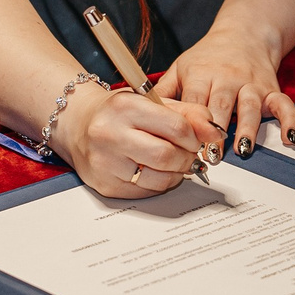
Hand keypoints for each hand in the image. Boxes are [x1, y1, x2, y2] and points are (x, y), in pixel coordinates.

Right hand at [59, 82, 223, 199]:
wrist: (78, 123)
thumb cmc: (120, 112)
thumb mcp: (153, 102)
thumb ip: (189, 114)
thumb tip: (216, 133)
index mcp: (125, 107)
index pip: (176, 127)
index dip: (194, 137)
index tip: (195, 140)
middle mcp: (110, 134)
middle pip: (167, 156)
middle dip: (187, 158)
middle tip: (189, 155)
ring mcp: (104, 162)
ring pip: (159, 179)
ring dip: (176, 174)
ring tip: (174, 163)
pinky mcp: (104, 185)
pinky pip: (145, 192)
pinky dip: (158, 184)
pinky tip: (154, 171)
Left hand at [157, 21, 294, 156]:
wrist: (244, 34)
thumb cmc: (207, 58)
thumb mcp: (180, 68)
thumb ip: (163, 93)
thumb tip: (139, 115)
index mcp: (201, 74)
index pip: (194, 101)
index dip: (191, 123)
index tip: (186, 146)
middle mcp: (228, 78)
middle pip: (221, 105)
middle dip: (217, 131)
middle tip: (212, 156)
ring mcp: (252, 84)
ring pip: (251, 106)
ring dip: (248, 128)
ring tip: (243, 150)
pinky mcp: (272, 89)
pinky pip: (284, 104)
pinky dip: (289, 120)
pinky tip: (288, 138)